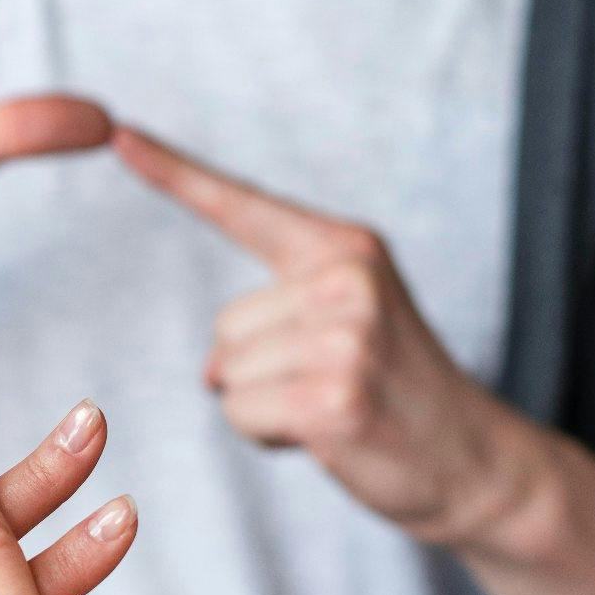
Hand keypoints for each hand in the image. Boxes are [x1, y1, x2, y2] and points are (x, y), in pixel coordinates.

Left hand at [114, 126, 532, 549]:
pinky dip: (267, 435)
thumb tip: (212, 368)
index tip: (118, 134)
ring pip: (227, 374)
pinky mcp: (333, 396)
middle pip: (224, 325)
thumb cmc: (396, 391)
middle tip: (333, 384)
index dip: (173, 173)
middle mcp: (346, 279)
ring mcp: (344, 337)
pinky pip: (240, 412)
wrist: (476, 460)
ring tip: (333, 408)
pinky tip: (327, 436)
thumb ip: (275, 315)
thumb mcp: (348, 321)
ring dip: (264, 405)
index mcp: (346, 247)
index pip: (242, 205)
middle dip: (260, 369)